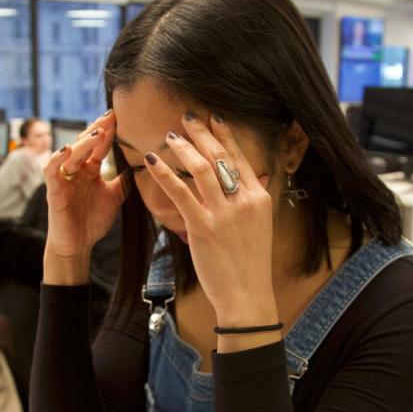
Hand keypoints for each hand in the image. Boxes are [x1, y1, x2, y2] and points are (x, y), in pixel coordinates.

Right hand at [42, 111, 122, 282]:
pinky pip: (51, 169)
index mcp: (89, 169)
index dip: (109, 132)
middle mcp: (76, 169)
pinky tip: (68, 149)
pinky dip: (57, 157)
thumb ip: (124, 180)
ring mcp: (63, 177)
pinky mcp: (53, 189)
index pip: (99, 145)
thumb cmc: (92, 221)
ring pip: (71, 153)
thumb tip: (143, 164)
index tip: (122, 117)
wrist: (77, 245)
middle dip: (98, 129)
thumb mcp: (114, 197)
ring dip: (84, 142)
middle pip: (85, 143)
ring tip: (99, 133)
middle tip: (112, 117)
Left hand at [145, 113, 277, 328]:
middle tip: (187, 116)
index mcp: (258, 198)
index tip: (213, 117)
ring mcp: (223, 213)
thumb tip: (261, 178)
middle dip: (202, 132)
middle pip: (220, 156)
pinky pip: (180, 193)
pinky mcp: (202, 227)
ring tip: (170, 135)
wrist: (246, 295)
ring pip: (201, 168)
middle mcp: (243, 200)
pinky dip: (164, 173)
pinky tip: (151, 161)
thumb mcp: (261, 227)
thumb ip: (256, 200)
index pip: (239, 157)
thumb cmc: (250, 264)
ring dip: (183, 147)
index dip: (224, 135)